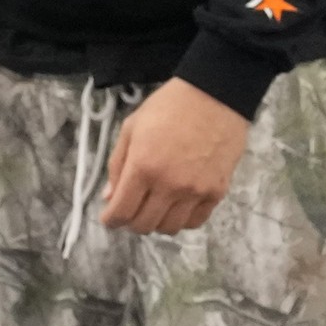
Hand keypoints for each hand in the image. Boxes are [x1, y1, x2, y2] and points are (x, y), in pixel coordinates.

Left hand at [98, 78, 249, 233]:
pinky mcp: (217, 192)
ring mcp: (195, 191)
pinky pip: (195, 222)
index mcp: (143, 167)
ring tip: (152, 208)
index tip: (109, 219)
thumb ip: (117, 165)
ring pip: (170, 228)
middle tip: (129, 211)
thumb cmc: (167, 108)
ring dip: (156, 223)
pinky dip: (181, 220)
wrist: (214, 97)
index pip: (122, 211)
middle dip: (131, 223)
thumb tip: (109, 197)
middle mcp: (169, 185)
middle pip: (145, 225)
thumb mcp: (131, 128)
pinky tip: (175, 206)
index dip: (111, 220)